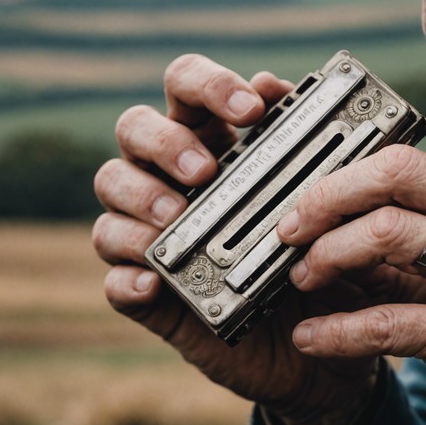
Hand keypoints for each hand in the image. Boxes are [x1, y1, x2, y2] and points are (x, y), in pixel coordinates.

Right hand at [93, 54, 384, 424]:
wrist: (310, 341)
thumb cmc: (307, 254)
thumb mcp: (314, 199)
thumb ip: (296, 141)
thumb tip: (271, 83)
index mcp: (208, 139)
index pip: (186, 85)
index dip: (209, 84)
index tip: (250, 110)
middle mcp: (168, 173)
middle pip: (133, 125)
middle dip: (164, 141)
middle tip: (205, 172)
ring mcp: (147, 227)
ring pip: (110, 185)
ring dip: (140, 195)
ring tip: (174, 218)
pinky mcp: (143, 289)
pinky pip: (112, 276)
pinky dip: (128, 277)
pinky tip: (155, 284)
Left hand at [278, 144, 425, 423]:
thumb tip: (361, 216)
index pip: (402, 162)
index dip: (346, 175)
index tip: (313, 194)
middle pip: (385, 187)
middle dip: (323, 204)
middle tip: (291, 229)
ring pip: (379, 240)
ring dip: (324, 256)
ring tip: (301, 275)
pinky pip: (384, 325)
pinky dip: (336, 330)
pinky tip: (310, 335)